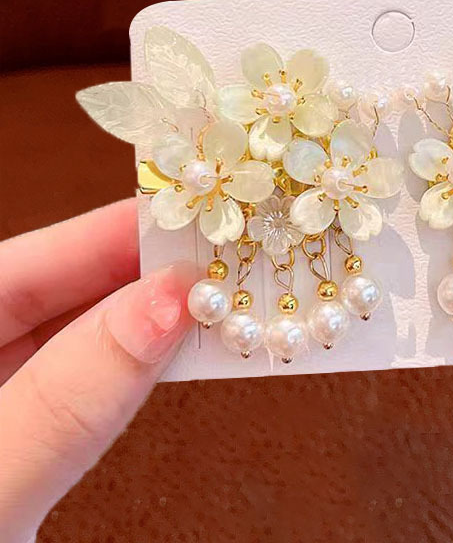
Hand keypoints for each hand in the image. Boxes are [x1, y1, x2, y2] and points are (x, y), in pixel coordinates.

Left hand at [0, 200, 198, 542]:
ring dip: (152, 318)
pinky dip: (141, 366)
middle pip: (59, 291)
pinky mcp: (22, 440)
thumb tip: (168, 305)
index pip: (21, 265)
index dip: (107, 235)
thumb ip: (69, 398)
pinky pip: (89, 386)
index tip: (188, 220)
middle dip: (143, 270)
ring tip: (218, 294)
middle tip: (223, 253)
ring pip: (81, 337)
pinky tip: (183, 348)